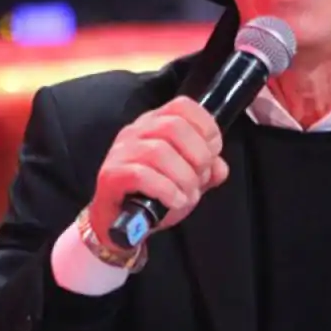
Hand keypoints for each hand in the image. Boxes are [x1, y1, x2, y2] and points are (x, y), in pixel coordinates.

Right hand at [88, 97, 228, 240]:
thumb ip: (206, 171)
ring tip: (187, 196)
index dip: (205, 126)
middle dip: (197, 155)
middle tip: (200, 178)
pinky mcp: (111, 175)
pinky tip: (175, 201)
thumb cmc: (152, 196)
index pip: (182, 106)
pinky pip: (142, 175)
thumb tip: (219, 167)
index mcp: (155, 124)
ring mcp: (120, 152)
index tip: (212, 152)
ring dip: (183, 178)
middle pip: (173, 126)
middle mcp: (135, 131)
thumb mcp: (187, 180)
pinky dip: (167, 190)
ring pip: (159, 151)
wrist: (120, 224)